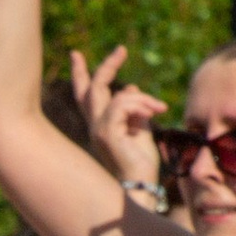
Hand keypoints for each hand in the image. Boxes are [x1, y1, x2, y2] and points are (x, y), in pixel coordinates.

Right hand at [69, 43, 163, 191]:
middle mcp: (95, 126)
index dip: (80, 74)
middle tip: (121, 50)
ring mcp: (98, 130)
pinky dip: (141, 105)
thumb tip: (133, 87)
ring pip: (114, 95)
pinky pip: (122, 105)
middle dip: (107, 66)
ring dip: (141, 97)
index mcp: (101, 125)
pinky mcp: (106, 133)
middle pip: (92, 89)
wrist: (141, 185)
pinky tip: (154, 113)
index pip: (85, 96)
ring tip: (159, 107)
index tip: (76, 55)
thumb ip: (136, 109)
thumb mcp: (141, 129)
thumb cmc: (141, 163)